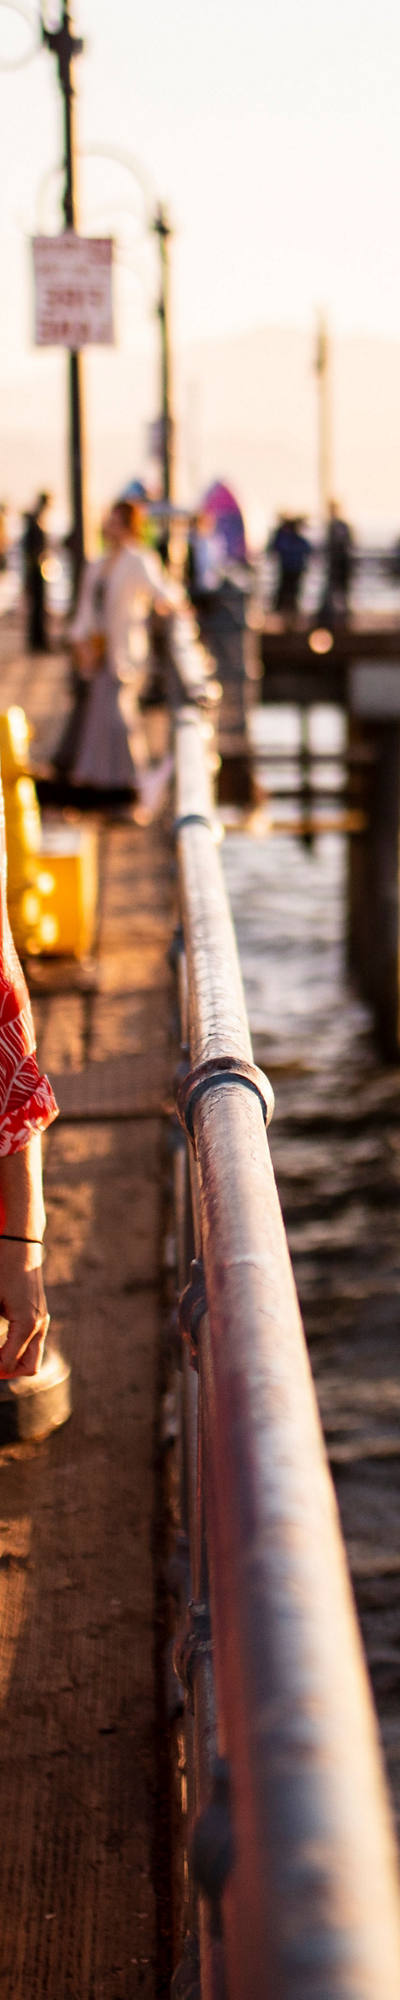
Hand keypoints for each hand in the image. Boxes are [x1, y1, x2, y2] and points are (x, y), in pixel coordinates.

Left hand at [0, 1244, 48, 1377]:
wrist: (21, 1243)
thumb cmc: (2, 1268)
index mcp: (27, 1325)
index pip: (9, 1362)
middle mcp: (39, 1326)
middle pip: (28, 1368)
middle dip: (6, 1371)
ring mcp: (42, 1320)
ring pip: (32, 1357)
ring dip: (12, 1361)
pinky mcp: (39, 1315)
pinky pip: (31, 1343)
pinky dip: (16, 1349)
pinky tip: (0, 1343)